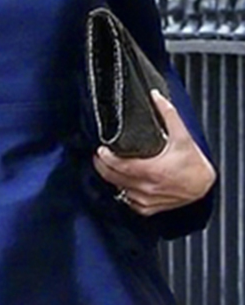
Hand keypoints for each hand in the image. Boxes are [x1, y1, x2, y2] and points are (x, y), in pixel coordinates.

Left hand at [92, 90, 216, 216]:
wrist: (203, 185)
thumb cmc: (194, 163)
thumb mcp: (182, 135)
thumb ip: (168, 114)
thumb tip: (156, 97)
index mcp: (152, 170)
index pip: (119, 165)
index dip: (106, 157)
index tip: (101, 149)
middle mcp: (147, 187)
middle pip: (113, 178)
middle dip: (102, 166)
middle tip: (99, 156)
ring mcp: (146, 199)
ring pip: (118, 189)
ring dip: (111, 178)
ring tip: (107, 166)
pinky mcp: (148, 208)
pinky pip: (127, 201)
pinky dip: (122, 191)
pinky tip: (120, 181)